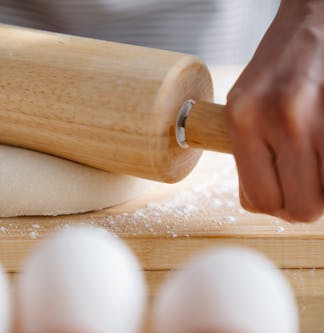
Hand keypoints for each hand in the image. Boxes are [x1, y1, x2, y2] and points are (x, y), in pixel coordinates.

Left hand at [226, 0, 323, 221]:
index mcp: (242, 120)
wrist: (314, 18)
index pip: (259, 200)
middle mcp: (281, 119)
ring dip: (323, 186)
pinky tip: (323, 147)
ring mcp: (321, 117)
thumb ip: (250, 156)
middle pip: (301, 208)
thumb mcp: (244, 108)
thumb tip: (265, 203)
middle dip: (304, 203)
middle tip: (305, 181)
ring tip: (315, 158)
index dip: (274, 206)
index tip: (283, 193)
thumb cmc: (278, 66)